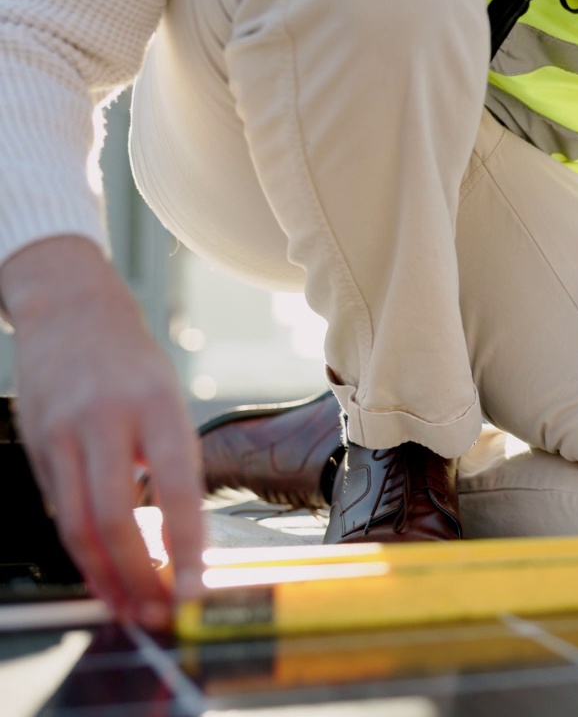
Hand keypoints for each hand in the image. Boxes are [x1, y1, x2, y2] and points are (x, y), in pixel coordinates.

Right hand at [1, 235, 203, 627]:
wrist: (69, 309)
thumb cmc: (132, 362)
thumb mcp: (169, 399)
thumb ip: (171, 462)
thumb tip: (182, 538)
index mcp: (155, 408)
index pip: (176, 488)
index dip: (187, 545)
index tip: (199, 587)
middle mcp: (103, 421)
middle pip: (112, 519)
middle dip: (137, 577)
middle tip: (160, 613)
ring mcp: (60, 435)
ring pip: (76, 524)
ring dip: (104, 577)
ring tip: (131, 608)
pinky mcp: (34, 447)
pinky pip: (58, 509)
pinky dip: (82, 549)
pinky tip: (103, 571)